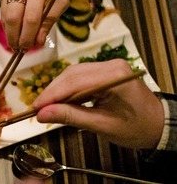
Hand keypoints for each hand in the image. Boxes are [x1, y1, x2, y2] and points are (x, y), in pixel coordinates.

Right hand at [0, 0, 70, 49]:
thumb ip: (50, 20)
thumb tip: (38, 42)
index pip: (31, 16)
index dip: (29, 35)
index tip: (28, 48)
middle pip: (13, 17)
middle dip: (15, 37)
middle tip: (18, 49)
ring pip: (4, 14)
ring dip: (9, 32)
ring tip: (15, 43)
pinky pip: (2, 8)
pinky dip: (8, 22)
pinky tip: (13, 29)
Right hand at [32, 59, 163, 148]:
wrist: (159, 126)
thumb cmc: (134, 128)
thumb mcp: (101, 125)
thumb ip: (70, 116)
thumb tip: (41, 114)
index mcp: (114, 76)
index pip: (75, 82)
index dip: (52, 94)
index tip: (34, 108)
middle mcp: (111, 65)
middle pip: (72, 75)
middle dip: (53, 92)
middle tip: (37, 109)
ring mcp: (109, 66)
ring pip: (74, 74)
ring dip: (59, 90)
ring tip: (46, 107)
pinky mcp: (106, 71)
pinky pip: (80, 77)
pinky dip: (68, 89)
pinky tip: (61, 101)